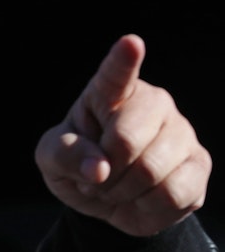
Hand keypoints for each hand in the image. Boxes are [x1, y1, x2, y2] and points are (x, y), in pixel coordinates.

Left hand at [35, 34, 210, 236]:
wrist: (106, 200)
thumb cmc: (77, 164)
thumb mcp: (51, 160)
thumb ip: (66, 156)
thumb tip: (98, 169)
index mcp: (109, 93)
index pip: (116, 75)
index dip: (123, 61)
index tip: (130, 45)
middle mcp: (153, 103)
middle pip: (127, 140)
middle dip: (103, 172)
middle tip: (97, 176)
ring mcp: (181, 131)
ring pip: (151, 171)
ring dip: (121, 192)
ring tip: (116, 187)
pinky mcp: (199, 164)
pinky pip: (173, 193)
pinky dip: (146, 206)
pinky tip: (141, 198)